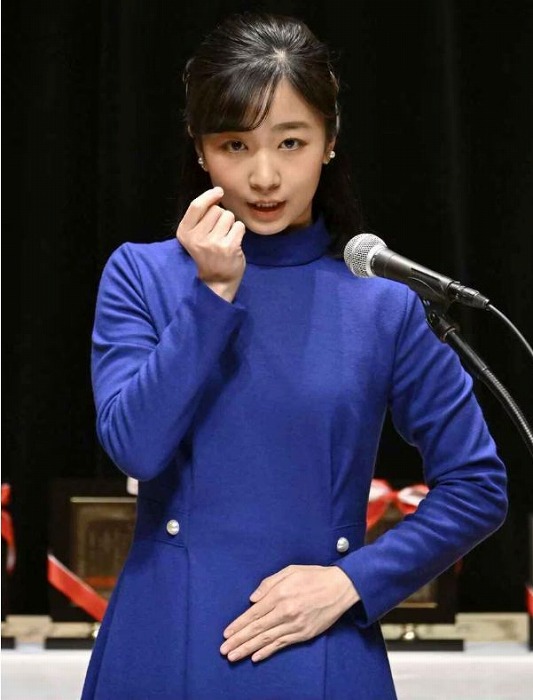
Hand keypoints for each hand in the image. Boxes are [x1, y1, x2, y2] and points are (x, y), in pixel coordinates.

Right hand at [176, 186, 245, 301]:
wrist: (216, 283)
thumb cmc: (207, 256)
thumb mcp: (194, 238)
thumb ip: (200, 218)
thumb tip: (216, 193)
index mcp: (184, 233)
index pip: (196, 206)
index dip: (209, 195)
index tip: (218, 191)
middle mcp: (196, 238)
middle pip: (216, 210)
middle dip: (221, 216)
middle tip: (218, 233)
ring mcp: (213, 243)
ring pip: (229, 216)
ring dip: (230, 224)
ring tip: (225, 238)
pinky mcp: (229, 247)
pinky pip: (239, 226)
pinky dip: (239, 232)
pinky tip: (233, 243)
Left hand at [220, 565, 359, 662]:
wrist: (340, 587)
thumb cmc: (313, 576)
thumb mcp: (290, 570)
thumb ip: (269, 583)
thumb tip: (252, 599)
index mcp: (280, 595)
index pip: (254, 613)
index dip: (239, 625)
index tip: (226, 634)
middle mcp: (286, 612)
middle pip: (257, 629)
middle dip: (239, 640)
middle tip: (224, 651)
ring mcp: (295, 625)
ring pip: (267, 640)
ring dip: (248, 649)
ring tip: (234, 656)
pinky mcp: (304, 634)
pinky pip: (282, 644)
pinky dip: (268, 652)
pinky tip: (256, 657)